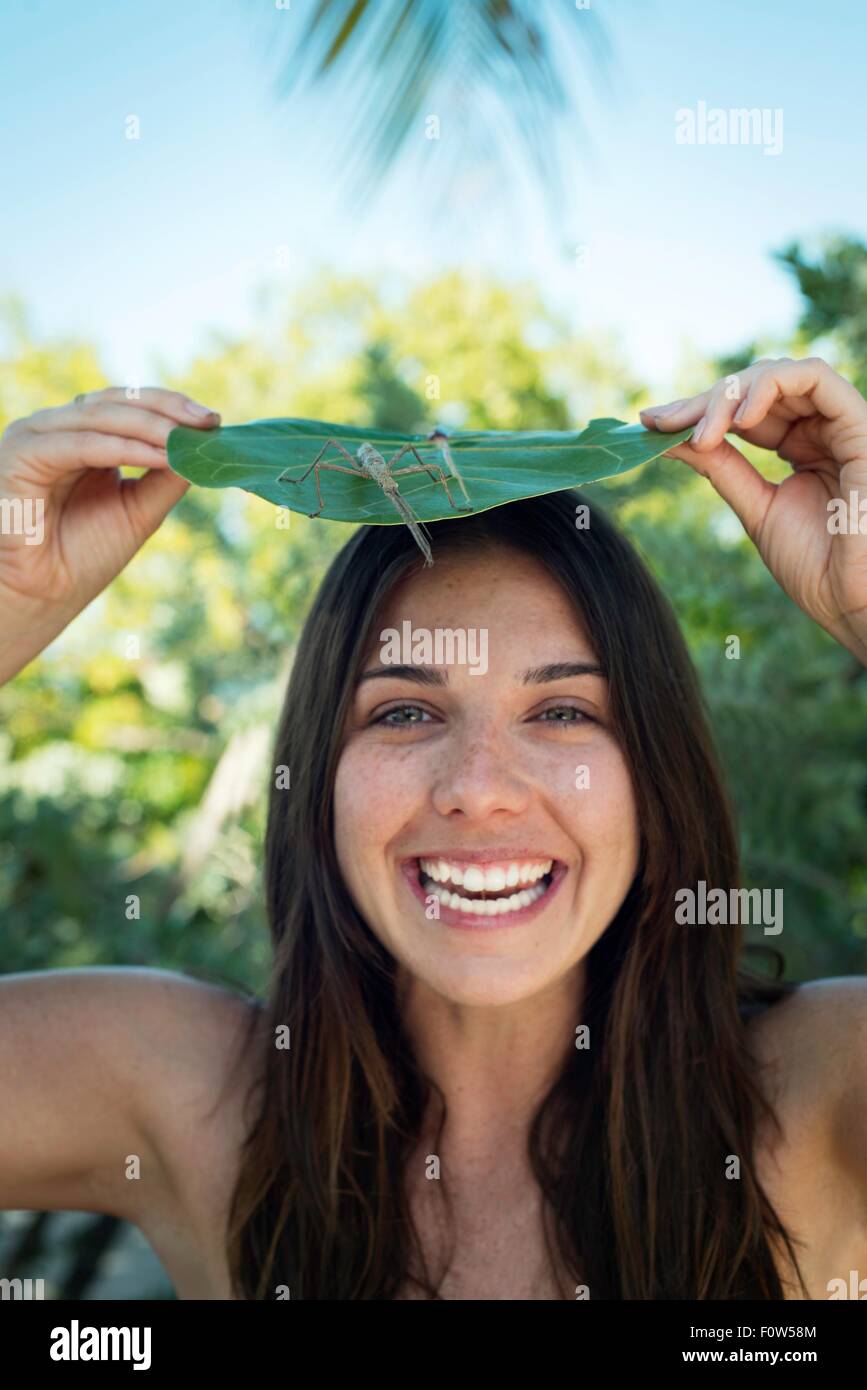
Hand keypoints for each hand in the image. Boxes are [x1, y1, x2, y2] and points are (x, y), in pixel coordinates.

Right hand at [0, 386, 220, 680]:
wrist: (43, 596)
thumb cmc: (82, 557)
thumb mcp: (138, 510)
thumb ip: (165, 477)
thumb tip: (203, 449)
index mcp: (80, 436)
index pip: (129, 404)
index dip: (171, 407)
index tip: (214, 421)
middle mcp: (55, 429)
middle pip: (117, 401)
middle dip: (168, 410)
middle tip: (208, 422)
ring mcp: (36, 437)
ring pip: (101, 416)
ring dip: (151, 428)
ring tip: (188, 442)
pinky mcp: (23, 454)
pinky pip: (81, 444)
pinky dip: (123, 448)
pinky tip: (159, 456)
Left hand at [640, 357, 866, 663]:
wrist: (851, 601)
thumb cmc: (814, 566)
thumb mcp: (755, 507)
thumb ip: (722, 467)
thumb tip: (671, 437)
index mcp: (800, 446)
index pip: (743, 408)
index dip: (697, 409)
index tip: (651, 422)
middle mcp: (820, 429)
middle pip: (755, 386)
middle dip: (704, 401)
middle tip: (664, 424)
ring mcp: (839, 425)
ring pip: (780, 374)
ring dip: (731, 395)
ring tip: (703, 434)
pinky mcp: (858, 426)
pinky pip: (816, 378)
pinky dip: (771, 387)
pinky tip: (741, 419)